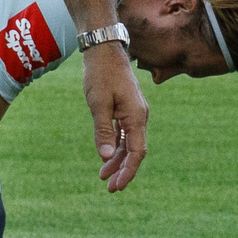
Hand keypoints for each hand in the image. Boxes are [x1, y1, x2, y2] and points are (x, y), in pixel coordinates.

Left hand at [83, 43, 147, 191]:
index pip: (137, 152)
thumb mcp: (98, 103)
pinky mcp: (125, 108)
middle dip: (122, 170)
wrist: (103, 49)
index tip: (117, 186)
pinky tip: (106, 155)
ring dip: (117, 159)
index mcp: (136, 117)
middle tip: (109, 188)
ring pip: (128, 143)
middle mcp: (139, 116)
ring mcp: (133, 112)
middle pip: (134, 150)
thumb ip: (102, 131)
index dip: (128, 171)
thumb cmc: (100, 74)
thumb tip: (105, 157)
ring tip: (103, 176)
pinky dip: (115, 145)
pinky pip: (123, 133)